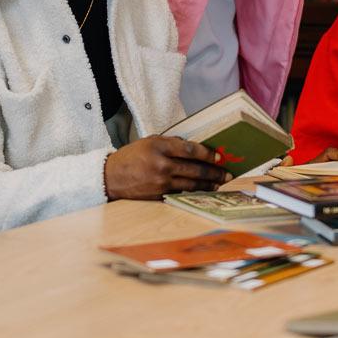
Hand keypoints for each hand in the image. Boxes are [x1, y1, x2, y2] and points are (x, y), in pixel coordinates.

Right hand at [104, 137, 228, 199]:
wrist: (110, 177)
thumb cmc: (131, 156)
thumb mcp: (149, 141)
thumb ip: (171, 143)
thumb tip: (195, 146)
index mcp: (159, 147)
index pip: (190, 149)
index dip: (208, 153)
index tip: (219, 156)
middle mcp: (161, 165)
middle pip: (195, 169)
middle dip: (214, 172)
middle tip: (227, 173)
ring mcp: (160, 182)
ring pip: (192, 184)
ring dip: (209, 184)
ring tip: (220, 183)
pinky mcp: (158, 196)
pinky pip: (182, 193)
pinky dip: (195, 192)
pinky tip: (204, 190)